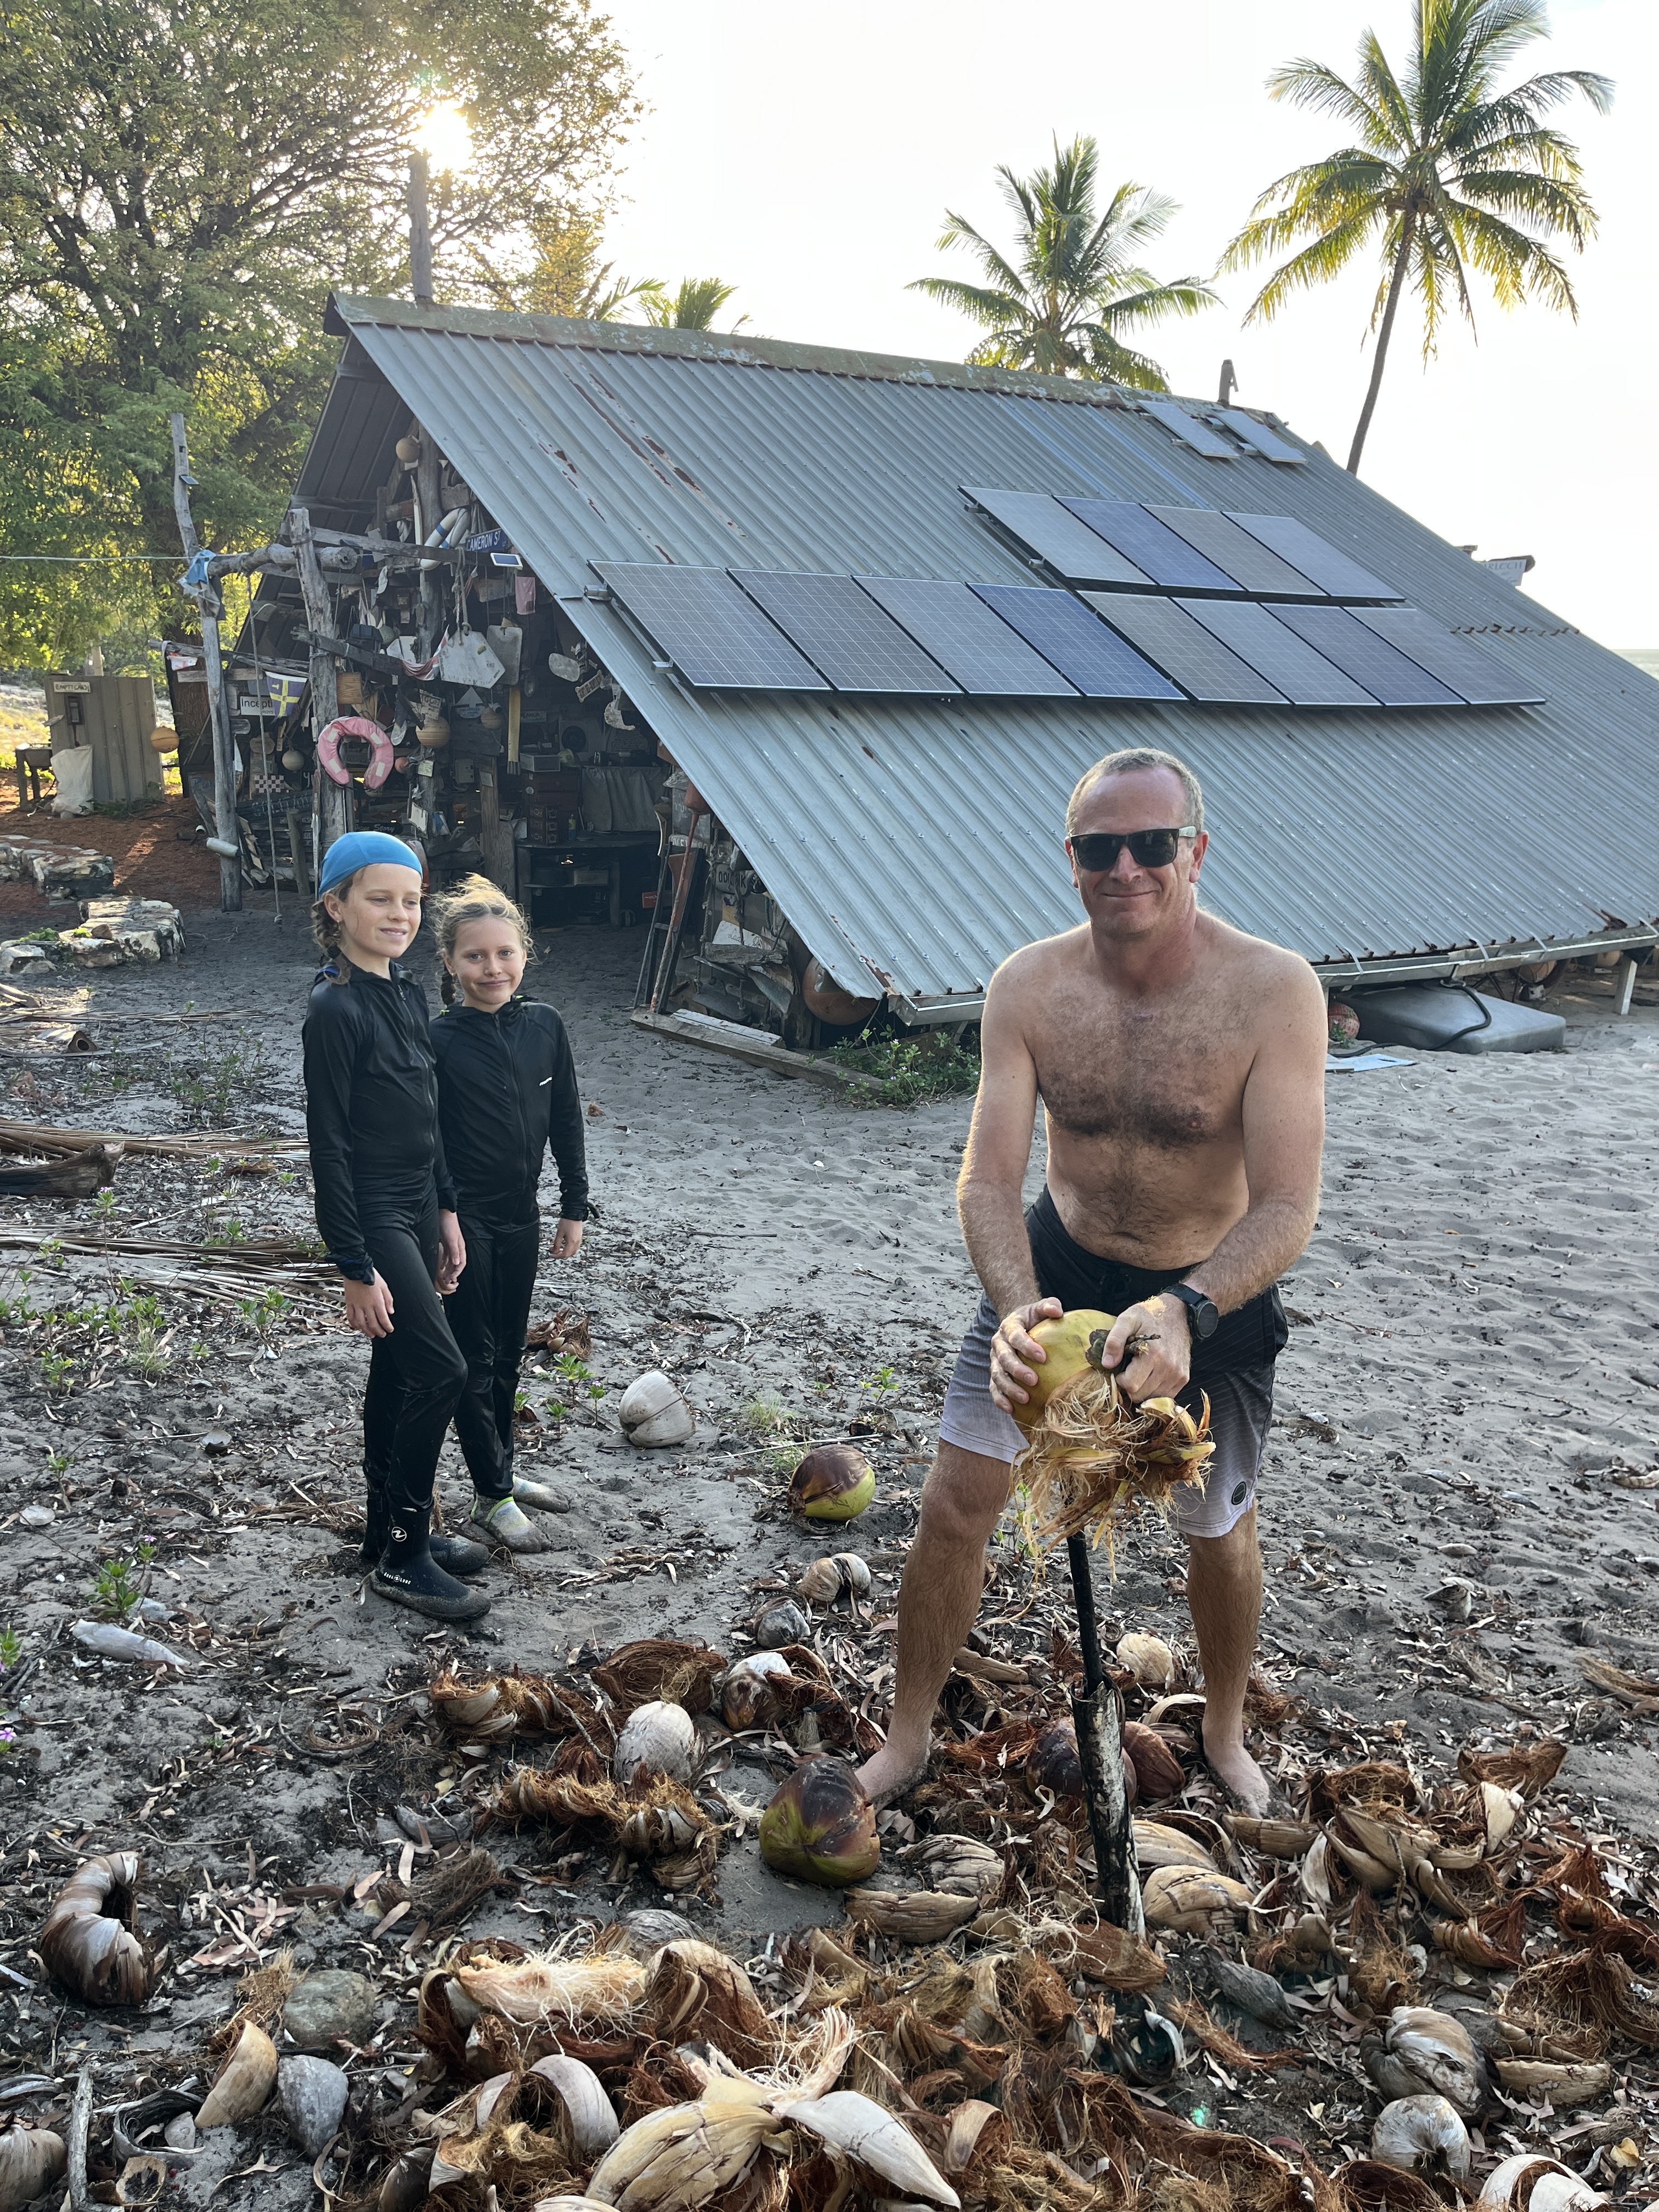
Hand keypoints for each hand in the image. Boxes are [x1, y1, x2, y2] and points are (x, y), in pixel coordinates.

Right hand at [343, 1271, 394, 1338]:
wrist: (356, 1269)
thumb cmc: (371, 1275)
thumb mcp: (384, 1286)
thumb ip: (388, 1300)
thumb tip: (390, 1312)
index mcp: (377, 1301)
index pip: (383, 1319)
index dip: (387, 1327)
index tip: (390, 1330)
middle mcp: (366, 1305)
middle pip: (373, 1324)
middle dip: (378, 1331)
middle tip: (382, 1335)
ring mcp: (357, 1305)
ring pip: (361, 1323)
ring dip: (367, 1331)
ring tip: (371, 1335)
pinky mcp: (349, 1303)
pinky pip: (350, 1317)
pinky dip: (354, 1324)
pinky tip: (358, 1327)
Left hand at [436, 1211, 465, 1294]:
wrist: (444, 1213)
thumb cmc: (448, 1224)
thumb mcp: (451, 1238)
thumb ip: (454, 1251)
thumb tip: (456, 1263)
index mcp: (461, 1247)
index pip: (461, 1263)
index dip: (457, 1272)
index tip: (452, 1279)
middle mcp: (457, 1248)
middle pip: (456, 1264)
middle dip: (451, 1273)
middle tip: (446, 1281)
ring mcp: (452, 1246)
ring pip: (450, 1261)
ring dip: (447, 1270)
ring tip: (443, 1277)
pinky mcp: (446, 1243)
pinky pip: (446, 1256)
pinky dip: (443, 1263)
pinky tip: (440, 1267)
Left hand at [550, 1218, 584, 1259]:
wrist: (574, 1214)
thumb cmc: (567, 1222)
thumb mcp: (559, 1233)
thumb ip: (556, 1243)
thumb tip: (554, 1251)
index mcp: (572, 1242)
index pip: (565, 1255)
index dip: (557, 1256)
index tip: (551, 1255)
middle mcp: (577, 1243)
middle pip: (569, 1254)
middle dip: (561, 1254)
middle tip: (554, 1251)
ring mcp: (579, 1240)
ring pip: (572, 1251)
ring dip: (565, 1252)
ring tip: (558, 1248)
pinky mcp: (579, 1237)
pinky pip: (575, 1247)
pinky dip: (569, 1248)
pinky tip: (564, 1244)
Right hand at [988, 1296, 1062, 1413]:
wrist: (1018, 1326)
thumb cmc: (1034, 1319)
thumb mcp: (1040, 1309)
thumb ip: (1049, 1306)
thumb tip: (1057, 1310)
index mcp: (1008, 1326)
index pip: (1015, 1336)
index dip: (1026, 1346)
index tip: (1043, 1357)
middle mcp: (998, 1344)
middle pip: (1004, 1358)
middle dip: (1017, 1370)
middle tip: (1034, 1380)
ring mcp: (994, 1360)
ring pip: (997, 1375)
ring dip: (1009, 1388)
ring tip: (1025, 1398)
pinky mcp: (995, 1374)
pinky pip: (993, 1388)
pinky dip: (1000, 1399)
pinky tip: (1010, 1410)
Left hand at [1100, 1295, 1190, 1400]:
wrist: (1178, 1313)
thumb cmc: (1149, 1316)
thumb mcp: (1127, 1320)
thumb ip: (1114, 1340)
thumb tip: (1107, 1364)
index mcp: (1153, 1355)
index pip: (1130, 1385)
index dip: (1120, 1379)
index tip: (1121, 1368)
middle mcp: (1168, 1368)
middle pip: (1140, 1395)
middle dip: (1130, 1385)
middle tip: (1130, 1369)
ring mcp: (1177, 1375)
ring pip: (1152, 1398)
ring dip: (1143, 1388)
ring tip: (1142, 1370)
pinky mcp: (1183, 1378)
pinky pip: (1164, 1396)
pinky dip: (1155, 1389)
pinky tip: (1152, 1374)